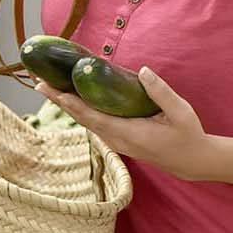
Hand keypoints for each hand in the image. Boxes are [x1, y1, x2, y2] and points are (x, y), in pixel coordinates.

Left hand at [33, 67, 209, 178]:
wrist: (192, 161)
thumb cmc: (188, 135)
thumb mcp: (180, 111)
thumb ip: (160, 92)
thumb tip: (142, 71)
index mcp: (129, 133)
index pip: (92, 117)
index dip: (71, 103)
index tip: (53, 91)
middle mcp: (118, 140)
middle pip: (83, 119)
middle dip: (61, 101)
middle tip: (41, 83)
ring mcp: (117, 142)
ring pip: (87, 123)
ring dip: (69, 106)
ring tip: (52, 88)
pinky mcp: (120, 140)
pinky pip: (95, 124)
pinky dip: (82, 111)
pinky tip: (76, 100)